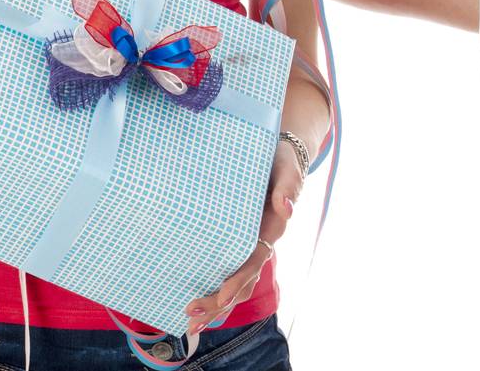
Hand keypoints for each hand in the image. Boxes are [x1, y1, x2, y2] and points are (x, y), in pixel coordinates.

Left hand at [181, 139, 304, 335]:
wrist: (279, 157)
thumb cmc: (281, 162)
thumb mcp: (286, 170)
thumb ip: (288, 187)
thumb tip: (285, 208)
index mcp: (270, 229)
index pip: (253, 261)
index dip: (239, 280)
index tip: (223, 297)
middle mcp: (260, 243)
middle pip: (242, 281)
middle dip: (219, 303)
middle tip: (192, 317)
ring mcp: (249, 245)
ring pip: (235, 283)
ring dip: (215, 305)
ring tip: (191, 322)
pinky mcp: (238, 241)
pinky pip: (228, 270)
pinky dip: (215, 290)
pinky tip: (196, 302)